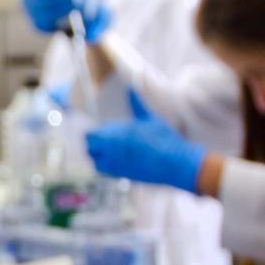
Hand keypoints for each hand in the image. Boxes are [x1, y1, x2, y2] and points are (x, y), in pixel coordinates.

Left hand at [86, 89, 207, 193]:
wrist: (174, 162)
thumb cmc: (164, 138)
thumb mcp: (150, 118)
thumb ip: (136, 104)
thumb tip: (131, 88)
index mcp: (116, 133)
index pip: (89, 135)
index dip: (92, 134)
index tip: (98, 132)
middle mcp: (112, 150)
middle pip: (89, 149)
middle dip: (93, 146)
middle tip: (102, 143)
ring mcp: (116, 165)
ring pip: (95, 163)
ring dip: (99, 158)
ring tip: (109, 153)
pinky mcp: (123, 176)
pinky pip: (106, 173)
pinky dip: (107, 169)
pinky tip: (118, 163)